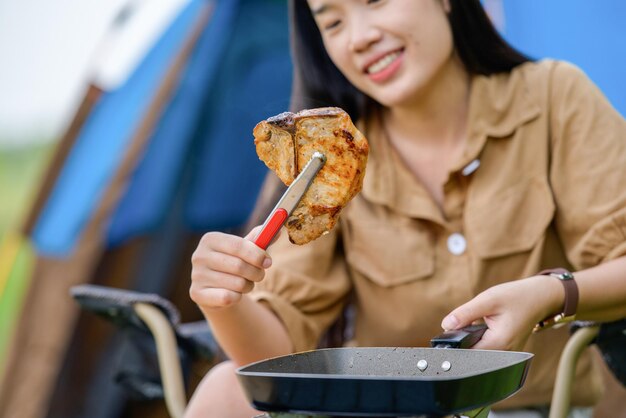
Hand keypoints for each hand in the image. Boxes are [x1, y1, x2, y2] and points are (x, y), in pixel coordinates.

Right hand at [190, 226, 272, 311]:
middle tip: (260, 275)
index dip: (257, 254)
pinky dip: (237, 297)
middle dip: (256, 272)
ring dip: (248, 286)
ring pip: (236, 284)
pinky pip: (228, 298)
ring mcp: (196, 275)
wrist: (215, 287)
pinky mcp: (196, 293)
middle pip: (239, 266)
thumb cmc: (234, 263)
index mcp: (210, 239)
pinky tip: (233, 293)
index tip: (268, 262)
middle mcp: (199, 255)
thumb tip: (279, 231)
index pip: (238, 245)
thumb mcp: (246, 249)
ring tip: (245, 284)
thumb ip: (261, 239)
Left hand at [441, 276, 562, 350]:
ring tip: (476, 322)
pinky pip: (488, 347)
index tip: (447, 335)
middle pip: (473, 353)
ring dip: (472, 338)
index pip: (468, 352)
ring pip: (480, 350)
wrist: (539, 297)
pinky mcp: (507, 349)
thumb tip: (446, 326)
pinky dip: (480, 338)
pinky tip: (482, 326)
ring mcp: (508, 353)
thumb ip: (465, 314)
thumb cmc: (516, 297)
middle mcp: (505, 352)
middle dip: (463, 340)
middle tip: (463, 323)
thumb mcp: (487, 300)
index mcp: (500, 343)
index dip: (455, 344)